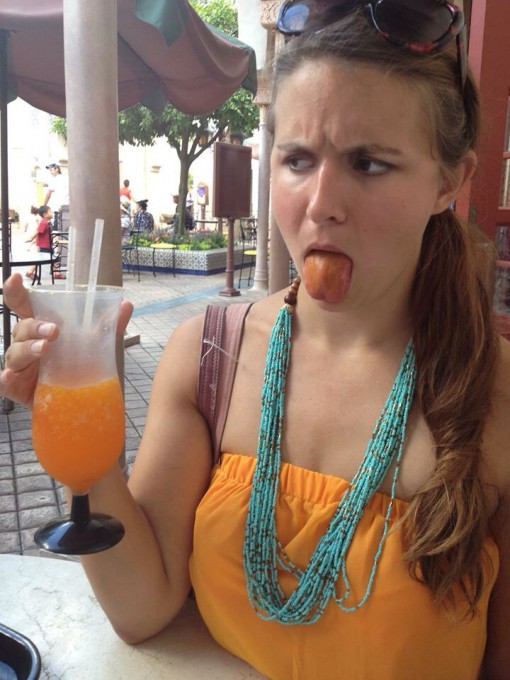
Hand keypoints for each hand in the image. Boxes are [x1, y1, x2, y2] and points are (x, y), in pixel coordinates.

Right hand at [0, 273, 132, 406]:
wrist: (79, 402)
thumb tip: (126, 305)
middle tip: (54, 331)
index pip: (23, 306)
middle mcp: (26, 344)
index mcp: (40, 328)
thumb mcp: (95, 346)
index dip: (15, 291)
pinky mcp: (17, 388)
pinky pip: (5, 383)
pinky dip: (6, 379)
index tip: (15, 279)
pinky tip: (10, 376)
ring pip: (15, 353)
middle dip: (35, 327)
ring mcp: (20, 366)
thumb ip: (108, 327)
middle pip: (22, 328)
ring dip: (28, 349)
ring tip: (45, 349)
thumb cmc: (79, 367)